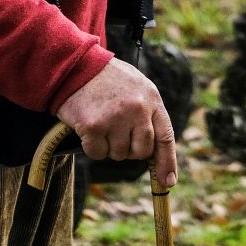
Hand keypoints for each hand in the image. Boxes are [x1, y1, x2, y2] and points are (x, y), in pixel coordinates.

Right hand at [56, 57, 177, 186]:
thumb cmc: (107, 79)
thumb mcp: (136, 87)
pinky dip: (91, 145)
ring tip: (101, 119)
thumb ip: (148, 114)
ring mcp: (116, 118)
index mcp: (151, 98)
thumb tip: (154, 155)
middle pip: (141, 152)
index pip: (165, 137)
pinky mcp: (95, 126)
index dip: (167, 162)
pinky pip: (97, 153)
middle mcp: (137, 109)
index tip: (167, 181)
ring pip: (118, 155)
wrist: (77, 64)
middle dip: (129, 149)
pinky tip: (88, 124)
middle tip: (116, 131)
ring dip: (108, 145)